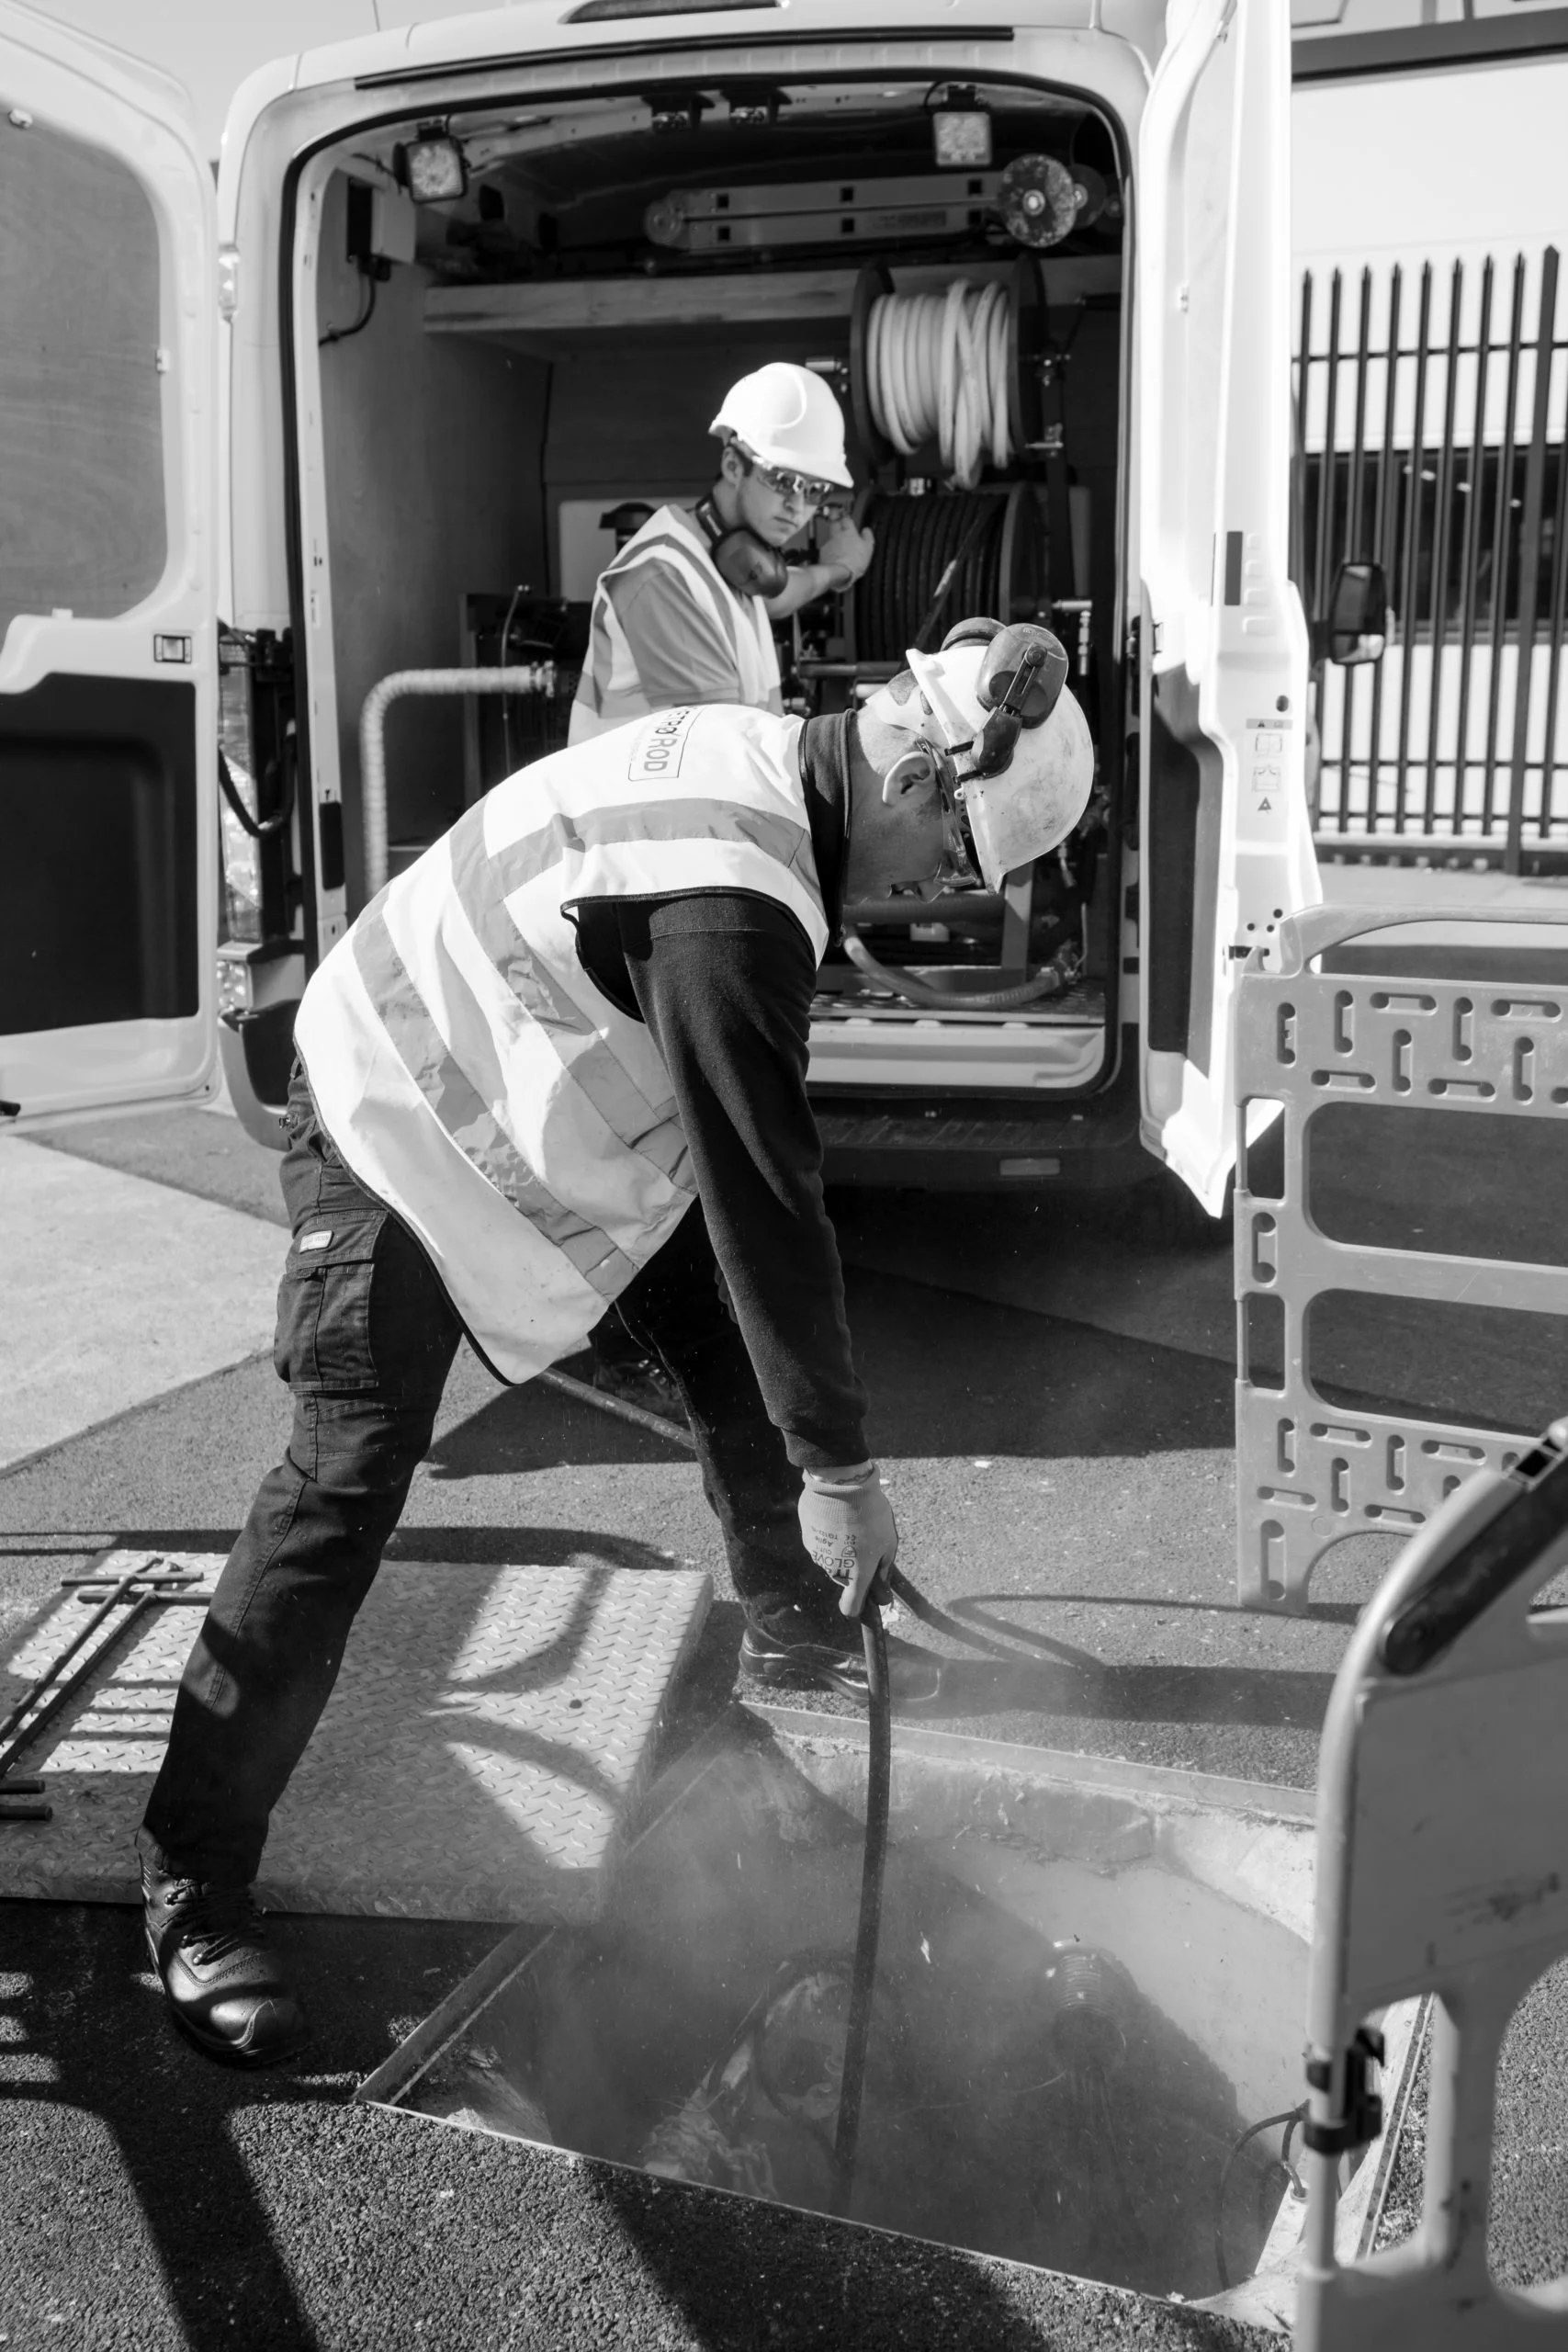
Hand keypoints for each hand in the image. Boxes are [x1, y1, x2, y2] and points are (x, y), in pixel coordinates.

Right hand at [797, 1462, 897, 1618]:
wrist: (841, 1485)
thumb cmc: (871, 1515)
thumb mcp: (889, 1543)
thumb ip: (884, 1571)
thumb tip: (882, 1593)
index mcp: (856, 1575)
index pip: (851, 1608)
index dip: (858, 1605)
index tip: (865, 1594)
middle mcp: (833, 1570)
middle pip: (844, 1579)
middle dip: (854, 1568)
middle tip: (865, 1543)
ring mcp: (817, 1554)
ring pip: (831, 1560)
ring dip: (840, 1550)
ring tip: (850, 1524)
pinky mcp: (807, 1537)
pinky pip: (820, 1543)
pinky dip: (828, 1536)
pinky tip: (836, 1517)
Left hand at [817, 518, 874, 587]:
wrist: (839, 573)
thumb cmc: (854, 561)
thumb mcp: (868, 548)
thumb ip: (867, 536)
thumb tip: (866, 530)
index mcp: (849, 532)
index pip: (846, 519)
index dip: (846, 517)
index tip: (847, 517)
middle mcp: (837, 535)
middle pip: (834, 522)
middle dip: (835, 518)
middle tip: (836, 517)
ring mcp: (829, 543)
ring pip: (830, 535)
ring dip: (833, 536)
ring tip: (837, 541)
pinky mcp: (823, 553)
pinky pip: (826, 548)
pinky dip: (829, 549)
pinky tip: (833, 555)